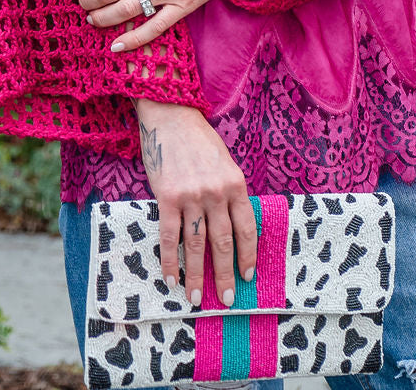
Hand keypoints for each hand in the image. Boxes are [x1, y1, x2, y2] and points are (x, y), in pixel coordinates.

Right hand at [134, 98, 257, 306]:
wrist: (171, 115)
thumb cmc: (198, 140)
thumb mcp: (224, 163)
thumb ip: (229, 192)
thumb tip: (231, 228)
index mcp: (235, 183)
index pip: (246, 228)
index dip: (248, 255)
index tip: (248, 275)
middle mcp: (217, 192)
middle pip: (224, 242)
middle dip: (226, 275)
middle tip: (227, 298)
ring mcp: (192, 196)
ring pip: (197, 245)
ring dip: (197, 276)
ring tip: (197, 298)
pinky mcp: (167, 197)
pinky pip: (170, 237)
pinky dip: (170, 261)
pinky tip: (171, 278)